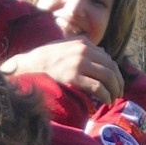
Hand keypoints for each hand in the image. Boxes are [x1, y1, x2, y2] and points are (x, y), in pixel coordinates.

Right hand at [3, 39, 122, 105]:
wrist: (27, 65)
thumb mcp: (66, 47)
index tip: (116, 84)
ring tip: (112, 99)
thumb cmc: (45, 59)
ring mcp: (78, 63)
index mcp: (83, 43)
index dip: (116, 73)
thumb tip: (103, 53)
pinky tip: (105, 101)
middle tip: (118, 94)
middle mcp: (83, 51)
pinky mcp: (72, 77)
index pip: (108, 59)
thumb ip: (83, 49)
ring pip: (107, 77)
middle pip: (111, 68)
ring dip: (113, 90)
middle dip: (118, 83)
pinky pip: (97, 87)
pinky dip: (105, 95)